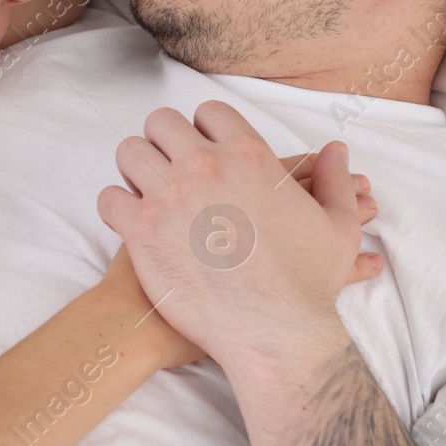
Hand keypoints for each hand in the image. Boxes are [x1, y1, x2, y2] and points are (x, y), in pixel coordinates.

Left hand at [97, 101, 382, 371]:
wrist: (274, 333)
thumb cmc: (308, 285)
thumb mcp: (337, 227)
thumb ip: (334, 182)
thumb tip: (335, 150)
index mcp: (249, 154)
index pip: (209, 112)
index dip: (204, 129)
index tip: (202, 150)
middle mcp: (205, 166)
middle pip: (162, 123)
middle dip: (164, 142)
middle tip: (168, 168)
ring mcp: (170, 196)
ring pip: (129, 152)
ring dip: (136, 168)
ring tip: (146, 191)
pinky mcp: (143, 230)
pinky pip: (109, 198)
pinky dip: (116, 207)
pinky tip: (131, 222)